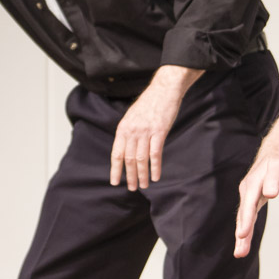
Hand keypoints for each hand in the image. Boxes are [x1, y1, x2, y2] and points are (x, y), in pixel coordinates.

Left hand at [110, 66, 201, 189]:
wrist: (163, 90)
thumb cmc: (148, 103)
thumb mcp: (132, 116)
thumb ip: (128, 132)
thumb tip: (126, 148)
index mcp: (123, 128)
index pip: (116, 153)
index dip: (115, 169)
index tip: (115, 182)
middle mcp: (132, 131)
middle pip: (128, 159)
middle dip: (130, 176)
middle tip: (132, 188)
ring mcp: (145, 132)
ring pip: (141, 159)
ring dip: (142, 175)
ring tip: (143, 185)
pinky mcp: (159, 132)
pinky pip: (155, 154)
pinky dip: (155, 167)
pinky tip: (155, 177)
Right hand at [234, 115, 278, 257]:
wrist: (276, 151)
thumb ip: (274, 180)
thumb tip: (271, 194)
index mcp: (252, 184)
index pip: (249, 206)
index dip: (246, 221)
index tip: (242, 235)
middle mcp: (248, 191)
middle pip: (244, 216)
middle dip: (242, 235)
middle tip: (239, 253)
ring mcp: (250, 196)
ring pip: (245, 218)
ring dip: (242, 236)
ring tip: (240, 253)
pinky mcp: (254, 199)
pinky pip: (249, 216)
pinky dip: (246, 228)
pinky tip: (244, 239)